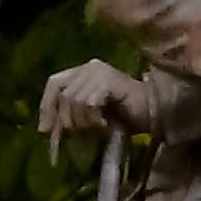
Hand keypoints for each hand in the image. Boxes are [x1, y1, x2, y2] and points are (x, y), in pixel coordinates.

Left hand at [38, 61, 152, 153]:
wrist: (156, 114)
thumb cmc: (126, 116)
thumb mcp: (90, 117)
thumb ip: (70, 117)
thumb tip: (44, 130)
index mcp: (83, 72)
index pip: (54, 83)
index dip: (46, 107)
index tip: (46, 131)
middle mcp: (89, 67)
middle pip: (62, 94)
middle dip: (67, 120)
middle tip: (83, 134)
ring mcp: (99, 71)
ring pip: (74, 100)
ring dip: (83, 122)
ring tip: (99, 128)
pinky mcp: (108, 79)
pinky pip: (88, 103)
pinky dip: (94, 119)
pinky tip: (105, 124)